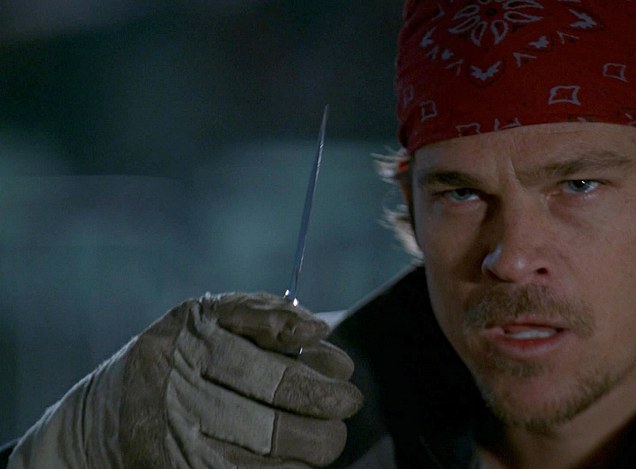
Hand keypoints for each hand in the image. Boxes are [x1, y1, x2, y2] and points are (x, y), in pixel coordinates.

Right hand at [9, 292, 361, 468]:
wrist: (105, 419)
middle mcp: (181, 397)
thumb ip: (264, 314)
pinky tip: (292, 458)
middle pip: (277, 428)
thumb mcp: (207, 316)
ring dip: (310, 453)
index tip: (344, 378)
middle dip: (326, 425)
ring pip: (270, 465)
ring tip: (324, 436)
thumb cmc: (174, 356)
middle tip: (344, 409)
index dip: (324, 383)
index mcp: (193, 345)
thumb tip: (318, 332)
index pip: (278, 376)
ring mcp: (181, 447)